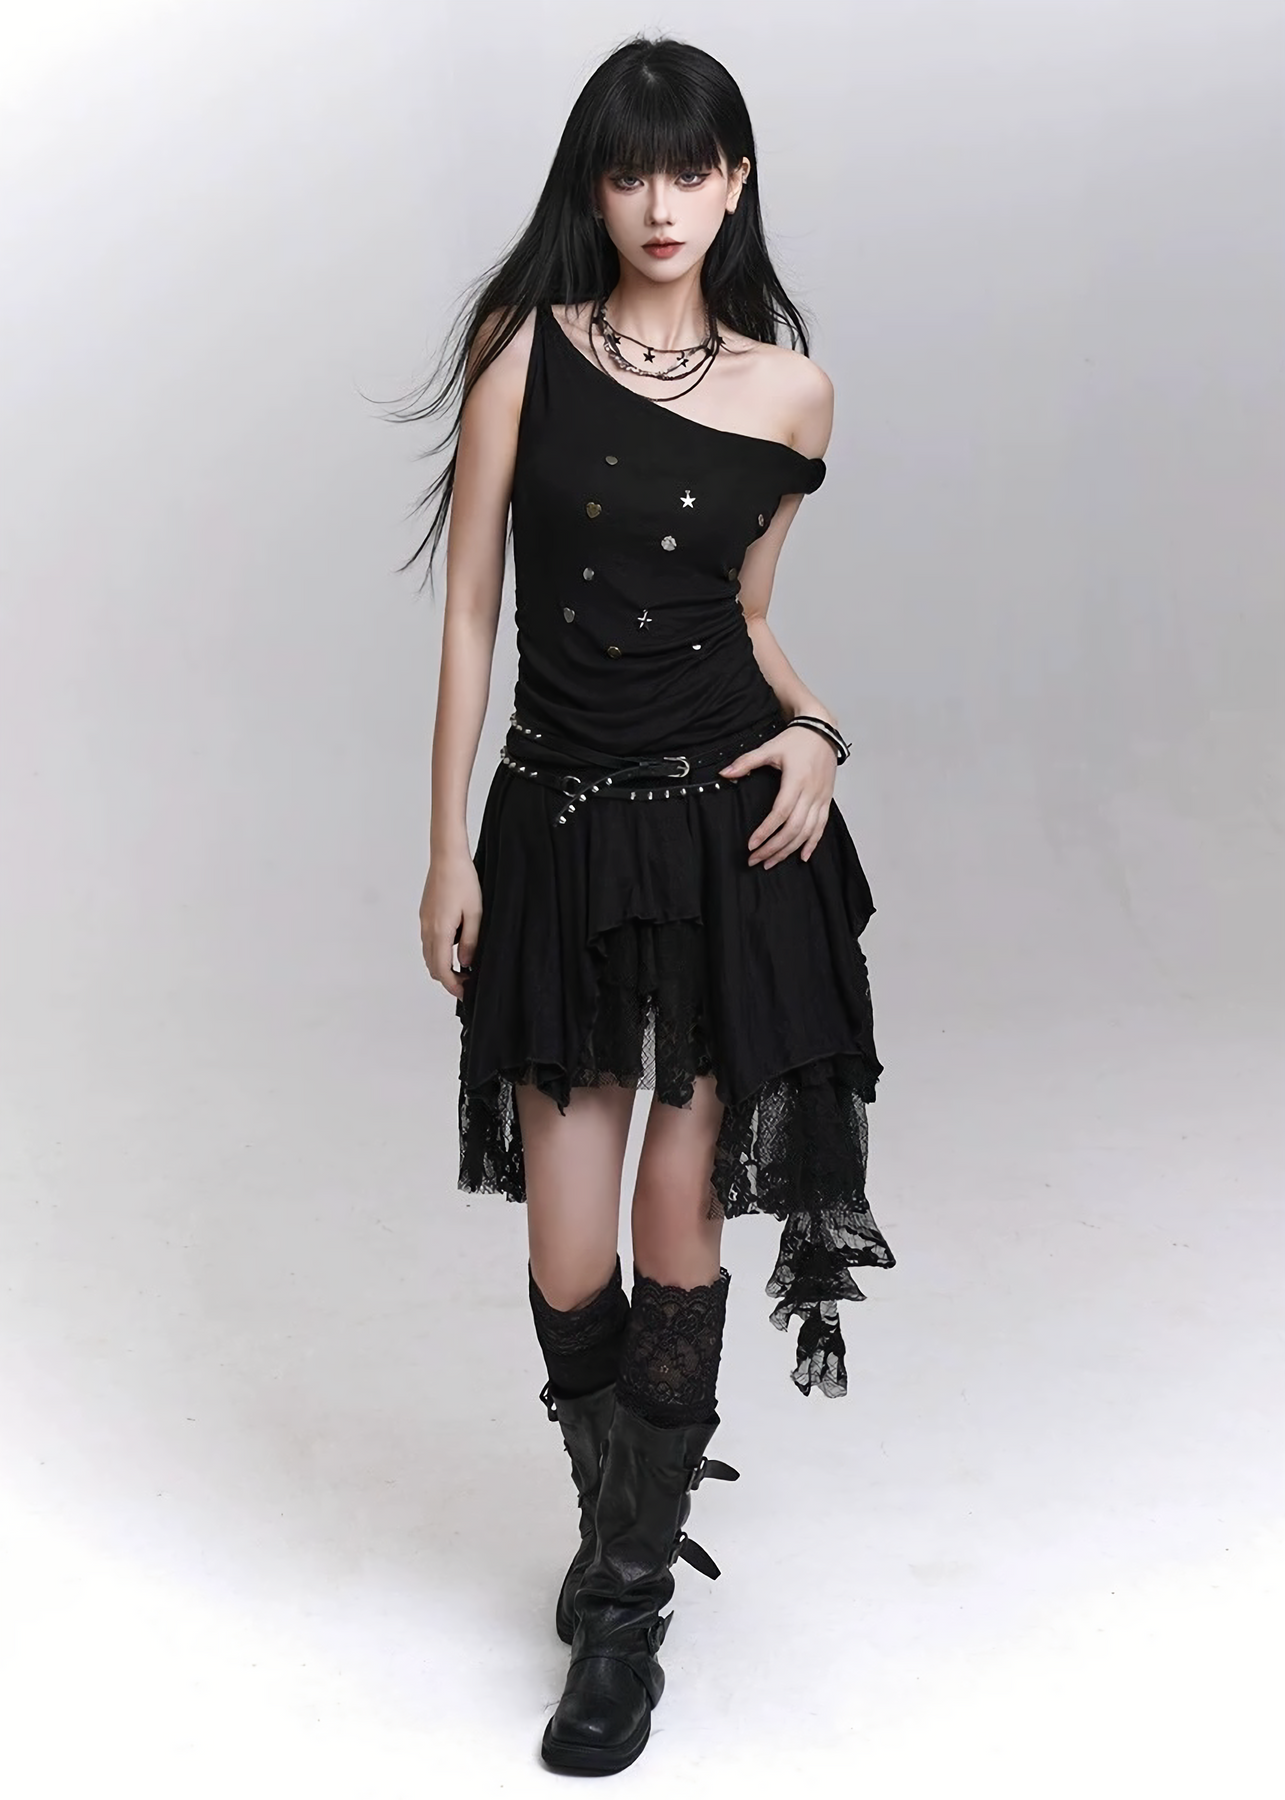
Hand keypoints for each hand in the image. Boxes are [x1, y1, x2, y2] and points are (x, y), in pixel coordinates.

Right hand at [420, 853, 482, 1000]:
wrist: (447, 858)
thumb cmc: (464, 882)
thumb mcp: (476, 914)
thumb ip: (470, 941)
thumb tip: (466, 964)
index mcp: (440, 932)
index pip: (442, 970)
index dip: (453, 986)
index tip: (465, 993)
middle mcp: (427, 929)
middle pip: (432, 966)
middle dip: (448, 979)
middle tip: (467, 983)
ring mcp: (424, 922)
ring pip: (429, 955)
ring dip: (443, 966)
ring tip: (464, 967)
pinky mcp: (425, 915)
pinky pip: (429, 942)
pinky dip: (439, 952)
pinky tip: (456, 946)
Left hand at [719, 725, 837, 867]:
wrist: (823, 730)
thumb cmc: (797, 739)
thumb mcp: (769, 748)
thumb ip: (746, 762)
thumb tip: (724, 773)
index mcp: (796, 780)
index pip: (781, 813)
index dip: (766, 831)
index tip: (751, 844)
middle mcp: (811, 792)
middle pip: (794, 828)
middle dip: (773, 847)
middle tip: (756, 860)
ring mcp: (821, 798)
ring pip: (807, 832)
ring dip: (789, 850)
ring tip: (771, 862)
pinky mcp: (826, 800)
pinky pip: (822, 827)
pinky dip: (812, 844)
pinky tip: (802, 856)